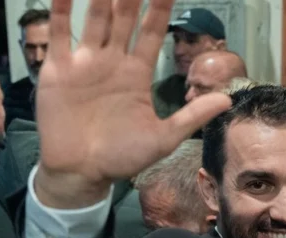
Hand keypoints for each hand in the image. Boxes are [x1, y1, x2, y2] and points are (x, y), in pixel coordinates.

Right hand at [34, 0, 231, 207]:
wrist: (79, 174)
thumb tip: (227, 99)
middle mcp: (112, 62)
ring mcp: (85, 63)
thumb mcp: (162, 139)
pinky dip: (61, 10)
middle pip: (124, 19)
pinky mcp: (58, 70)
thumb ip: (191, 117)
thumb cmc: (121, 159)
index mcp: (136, 74)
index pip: (152, 32)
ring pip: (95, 19)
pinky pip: (60, 34)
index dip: (160, 8)